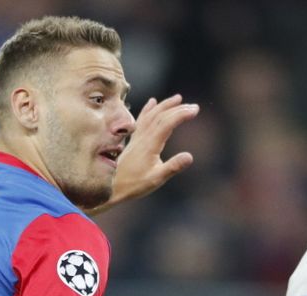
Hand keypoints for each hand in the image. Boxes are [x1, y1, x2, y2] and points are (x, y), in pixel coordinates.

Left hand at [93, 95, 197, 211]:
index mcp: (150, 144)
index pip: (168, 123)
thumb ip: (173, 167)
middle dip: (178, 109)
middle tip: (193, 106)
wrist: (111, 186)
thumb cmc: (134, 185)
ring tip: (178, 98)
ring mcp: (137, 137)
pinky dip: (148, 109)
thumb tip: (190, 156)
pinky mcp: (133, 140)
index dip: (182, 115)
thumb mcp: (156, 179)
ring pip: (152, 115)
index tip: (195, 110)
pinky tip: (152, 102)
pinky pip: (141, 120)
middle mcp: (143, 137)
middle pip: (161, 116)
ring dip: (165, 105)